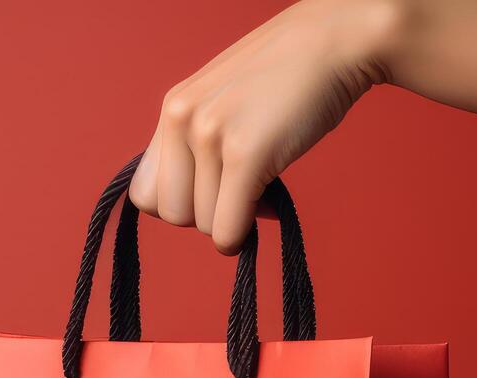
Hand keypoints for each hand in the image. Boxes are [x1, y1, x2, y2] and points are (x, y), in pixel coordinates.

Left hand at [128, 0, 400, 253]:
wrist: (332, 42)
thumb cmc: (289, 78)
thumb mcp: (224, 102)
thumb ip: (198, 144)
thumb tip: (199, 208)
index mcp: (173, 109)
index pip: (143, 193)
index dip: (180, 204)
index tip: (213, 192)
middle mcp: (182, 120)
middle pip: (172, 214)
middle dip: (207, 215)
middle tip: (241, 193)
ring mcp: (210, 136)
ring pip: (203, 225)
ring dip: (235, 220)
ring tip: (263, 185)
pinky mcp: (245, 154)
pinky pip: (227, 227)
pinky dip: (243, 235)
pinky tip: (268, 206)